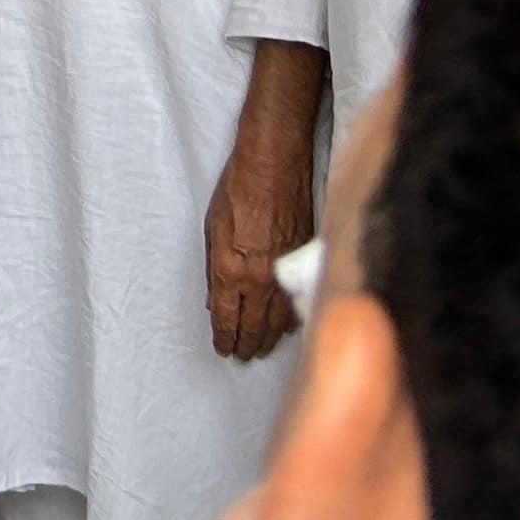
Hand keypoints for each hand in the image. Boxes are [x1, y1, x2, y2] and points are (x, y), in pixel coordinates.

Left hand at [205, 39, 323, 359]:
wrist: (275, 163)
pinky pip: (299, 302)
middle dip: (248, 345)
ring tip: (262, 350)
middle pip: (255, 327)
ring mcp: (287, 272)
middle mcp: (261, 278)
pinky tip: (289, 328)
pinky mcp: (306, 264)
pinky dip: (293, 319)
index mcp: (232, 269)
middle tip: (243, 356)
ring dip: (270, 339)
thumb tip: (216, 301)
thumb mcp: (212, 229)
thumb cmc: (238, 189)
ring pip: (280, 321)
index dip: (226, 338)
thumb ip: (216, 270)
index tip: (224, 350)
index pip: (228, 319)